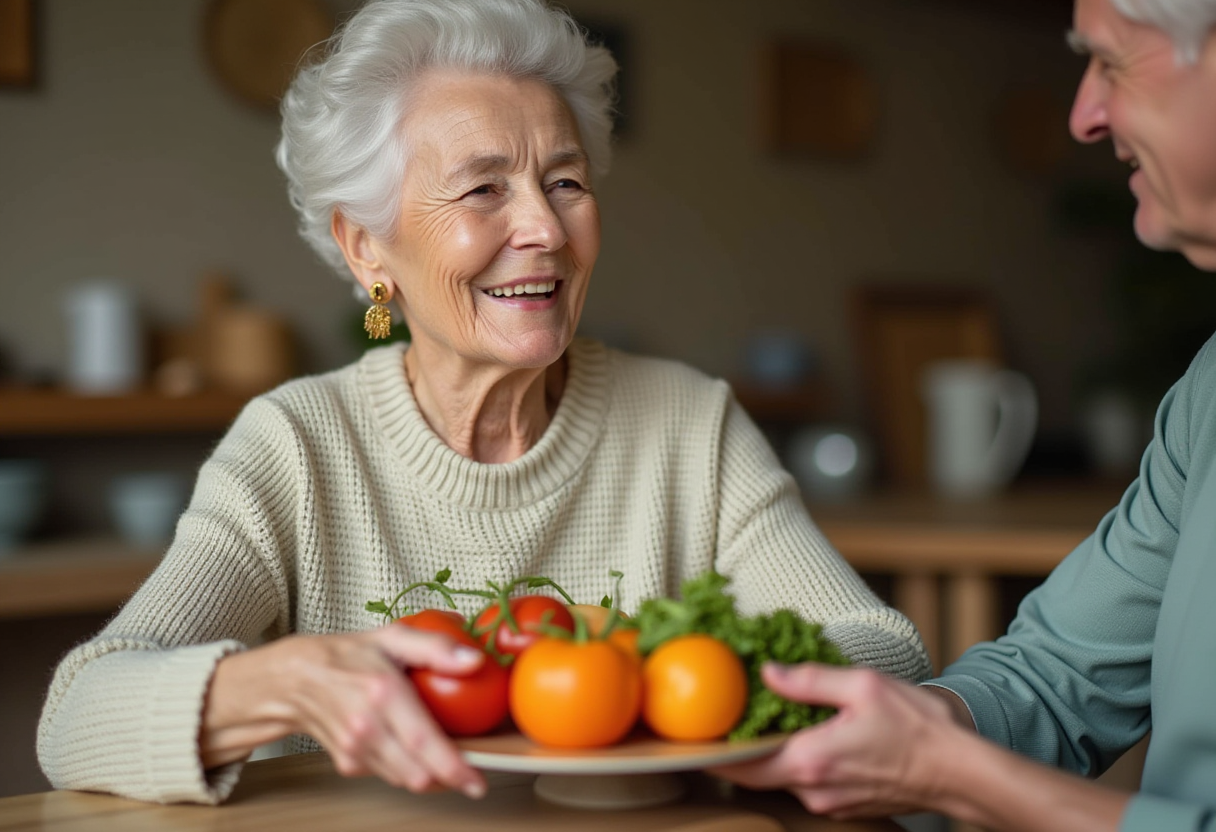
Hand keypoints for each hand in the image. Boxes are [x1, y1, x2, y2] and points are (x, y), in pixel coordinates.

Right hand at [202, 626, 487, 797]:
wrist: (295, 678)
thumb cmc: (349, 655)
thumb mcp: (394, 639)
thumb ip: (437, 648)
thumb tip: (475, 660)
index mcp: (382, 693)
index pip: (424, 743)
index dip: (455, 768)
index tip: (477, 781)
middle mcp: (366, 727)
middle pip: (417, 774)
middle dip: (449, 778)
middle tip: (469, 767)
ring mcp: (354, 749)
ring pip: (405, 780)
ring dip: (428, 773)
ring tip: (441, 755)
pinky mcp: (347, 763)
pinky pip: (388, 775)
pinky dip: (405, 767)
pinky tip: (407, 746)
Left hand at [710, 663, 967, 818]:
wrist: (963, 772)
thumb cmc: (919, 727)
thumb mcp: (862, 686)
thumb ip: (809, 680)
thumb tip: (768, 673)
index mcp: (811, 761)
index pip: (741, 766)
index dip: (710, 754)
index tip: (685, 739)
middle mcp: (815, 789)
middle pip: (758, 772)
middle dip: (740, 747)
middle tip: (724, 717)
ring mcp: (831, 802)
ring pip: (785, 775)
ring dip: (775, 751)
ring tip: (767, 718)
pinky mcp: (847, 805)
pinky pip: (809, 781)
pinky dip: (801, 760)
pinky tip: (808, 734)